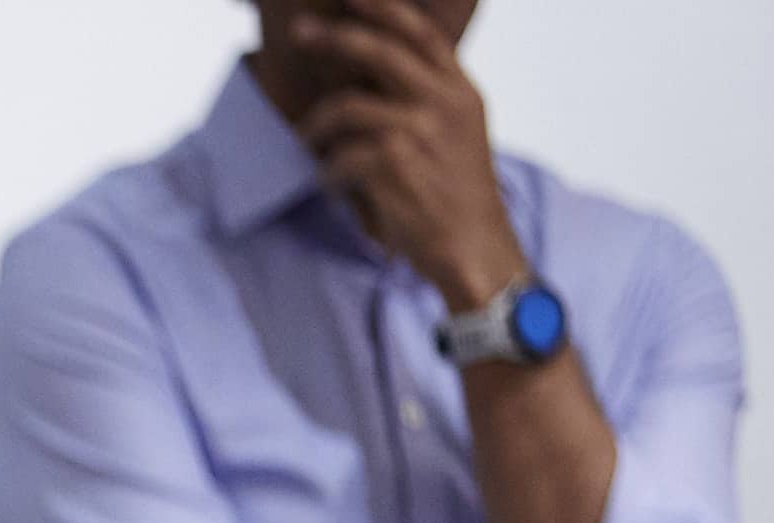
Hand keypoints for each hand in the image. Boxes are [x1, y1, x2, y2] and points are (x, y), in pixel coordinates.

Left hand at [293, 0, 527, 308]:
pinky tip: (336, 187)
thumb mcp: (455, 134)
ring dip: (317, 130)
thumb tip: (368, 74)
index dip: (384, 9)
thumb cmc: (454, 195)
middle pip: (379, 51)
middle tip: (300, 33)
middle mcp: (444, 103)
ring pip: (346, 108)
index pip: (421, 34)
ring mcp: (420, 131)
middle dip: (334, 36)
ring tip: (312, 149)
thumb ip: (424, 100)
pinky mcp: (393, 164)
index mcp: (461, 91)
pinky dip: (328, 174)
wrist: (473, 247)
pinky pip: (338, 158)